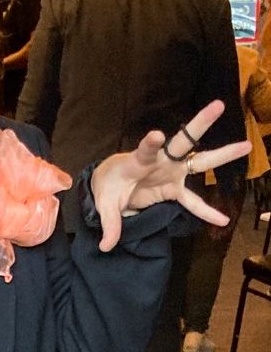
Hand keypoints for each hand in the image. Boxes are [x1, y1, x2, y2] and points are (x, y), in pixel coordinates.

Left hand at [91, 100, 250, 252]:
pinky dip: (207, 212)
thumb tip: (105, 246)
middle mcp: (160, 161)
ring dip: (223, 153)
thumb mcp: (105, 204)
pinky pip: (194, 201)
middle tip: (219, 105)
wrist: (111, 183)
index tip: (157, 135)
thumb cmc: (108, 186)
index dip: (151, 143)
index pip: (146, 149)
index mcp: (139, 160)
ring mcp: (171, 172)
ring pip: (200, 161)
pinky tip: (224, 220)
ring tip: (247, 145)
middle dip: (200, 123)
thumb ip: (109, 224)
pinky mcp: (174, 188)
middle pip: (183, 141)